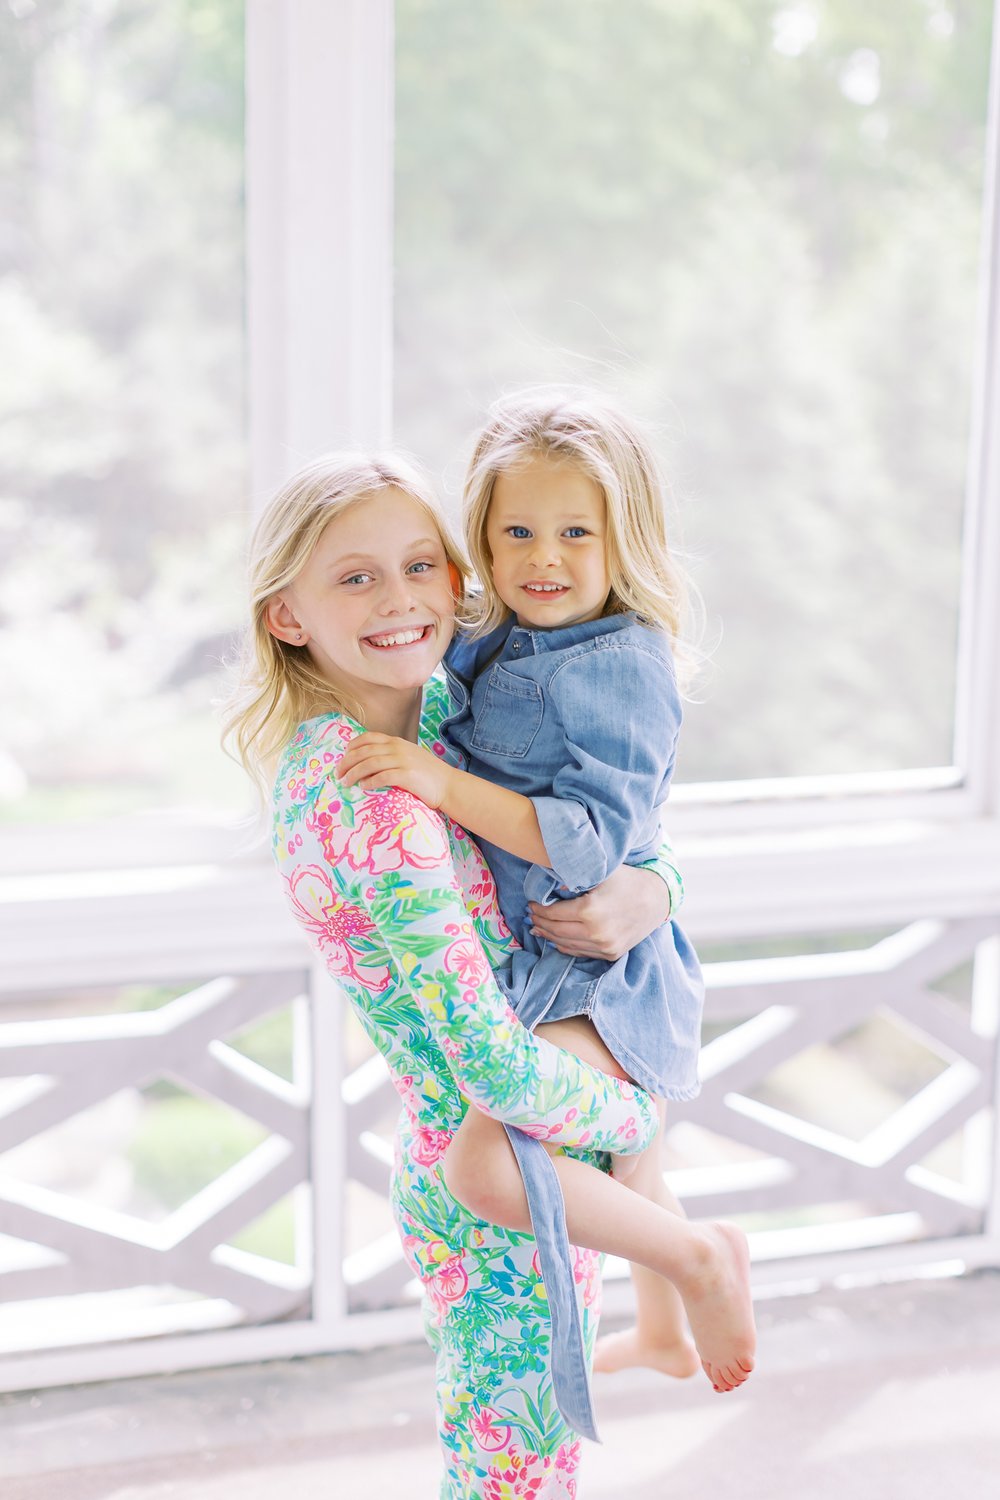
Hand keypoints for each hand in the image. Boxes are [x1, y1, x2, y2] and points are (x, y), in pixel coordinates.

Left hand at [337, 732, 452, 808]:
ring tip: (346, 782)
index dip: (352, 746)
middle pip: (365, 751)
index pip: (368, 738)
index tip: (343, 757)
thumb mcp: (409, 756)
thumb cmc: (427, 774)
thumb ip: (392, 754)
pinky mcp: (407, 775)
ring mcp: (403, 760)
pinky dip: (370, 781)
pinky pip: (383, 776)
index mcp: (397, 742)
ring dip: (354, 773)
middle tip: (338, 774)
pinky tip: (364, 787)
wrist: (448, 784)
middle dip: (347, 762)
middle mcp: (398, 748)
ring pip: (370, 763)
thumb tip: (369, 761)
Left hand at [528, 863, 670, 960]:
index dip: (538, 908)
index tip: (531, 903)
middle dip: (540, 922)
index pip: (553, 912)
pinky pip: (580, 952)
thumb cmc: (627, 879)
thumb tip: (548, 880)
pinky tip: (556, 939)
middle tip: (530, 914)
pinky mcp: (610, 954)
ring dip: (548, 936)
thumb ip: (574, 876)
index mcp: (590, 910)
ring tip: (538, 927)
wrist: (657, 899)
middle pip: (556, 930)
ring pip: (565, 944)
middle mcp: (596, 932)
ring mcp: (604, 946)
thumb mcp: (601, 871)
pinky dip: (564, 946)